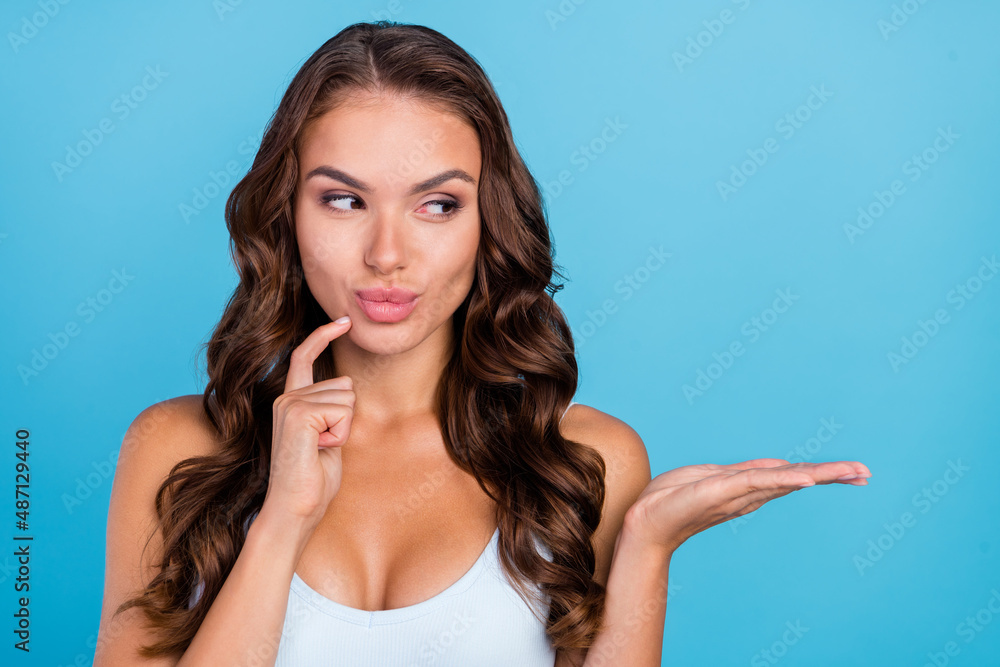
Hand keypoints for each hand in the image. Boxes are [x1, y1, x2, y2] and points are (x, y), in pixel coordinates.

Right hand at [261, 318, 355, 528]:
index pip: (304, 356)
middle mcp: (286, 397)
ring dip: (344, 429)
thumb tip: (348, 387)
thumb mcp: (328, 437)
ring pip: (348, 398)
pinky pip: (343, 411)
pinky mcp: (298, 414)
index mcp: (290, 401)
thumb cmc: (314, 481)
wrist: (295, 510)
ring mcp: (290, 404)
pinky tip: (320, 450)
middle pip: (346, 385)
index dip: (324, 335)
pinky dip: (341, 435)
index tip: (344, 320)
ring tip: (320, 450)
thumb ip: (332, 411)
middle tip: (325, 447)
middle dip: (348, 419)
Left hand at [625, 458, 871, 552]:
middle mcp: (749, 494)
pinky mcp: (720, 491)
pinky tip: (804, 478)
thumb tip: (781, 465)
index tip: (857, 472)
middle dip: (832, 476)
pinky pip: (757, 481)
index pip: (792, 476)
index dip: (824, 473)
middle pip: (798, 480)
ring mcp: (737, 493)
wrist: (644, 522)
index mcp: (749, 488)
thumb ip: (746, 473)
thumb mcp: (714, 477)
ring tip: (850, 472)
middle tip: (867, 474)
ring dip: (818, 475)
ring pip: (784, 479)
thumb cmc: (673, 500)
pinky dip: (782, 479)